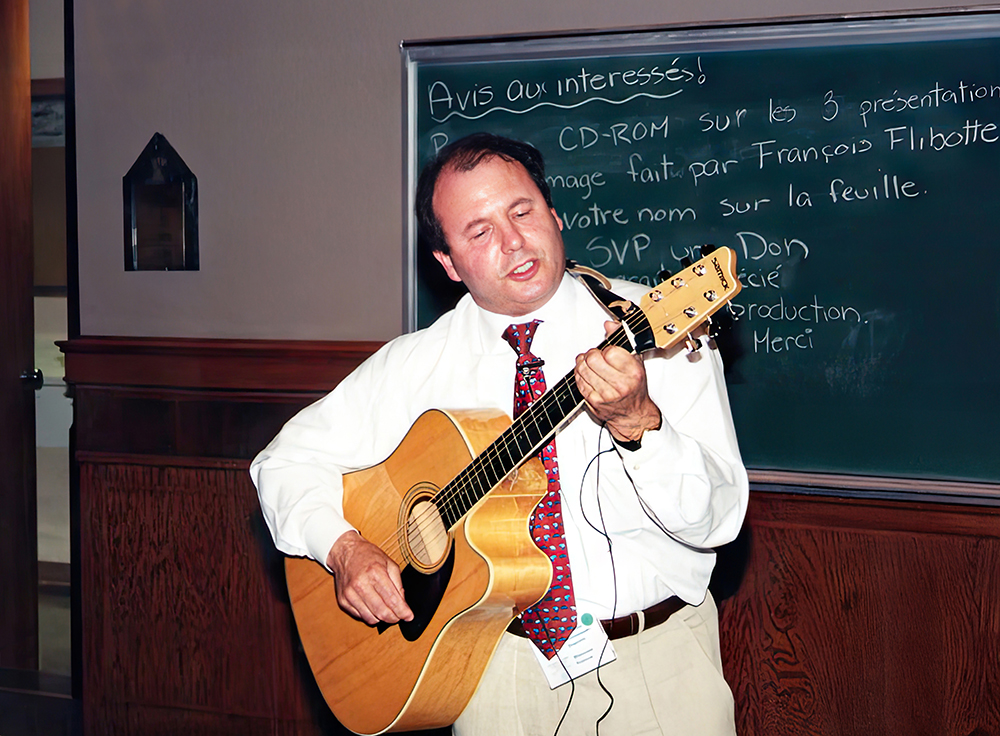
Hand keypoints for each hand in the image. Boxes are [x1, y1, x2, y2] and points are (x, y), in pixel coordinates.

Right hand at [326, 531, 413, 624]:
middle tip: (399, 616)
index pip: (392, 599)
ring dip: (382, 618)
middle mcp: (360, 584)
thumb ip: (398, 584)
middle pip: (382, 612)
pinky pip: (360, 616)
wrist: (346, 552)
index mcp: (375, 572)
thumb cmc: (368, 556)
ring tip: (386, 610)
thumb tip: (403, 603)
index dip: (402, 611)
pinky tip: (373, 606)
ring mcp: (350, 594)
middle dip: (394, 618)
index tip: (408, 616)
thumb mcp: (389, 563)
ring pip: (371, 618)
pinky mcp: (343, 601)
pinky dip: (370, 615)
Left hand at [575, 320, 660, 442]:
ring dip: (583, 363)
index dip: (606, 349)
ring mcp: (606, 394)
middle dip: (591, 354)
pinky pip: (579, 382)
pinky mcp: (594, 402)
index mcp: (633, 372)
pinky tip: (586, 374)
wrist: (633, 415)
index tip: (608, 351)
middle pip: (593, 359)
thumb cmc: (635, 389)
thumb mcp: (636, 363)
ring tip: (588, 363)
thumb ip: (623, 341)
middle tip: (595, 356)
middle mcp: (621, 384)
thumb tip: (610, 325)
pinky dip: (580, 375)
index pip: (610, 351)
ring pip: (583, 370)